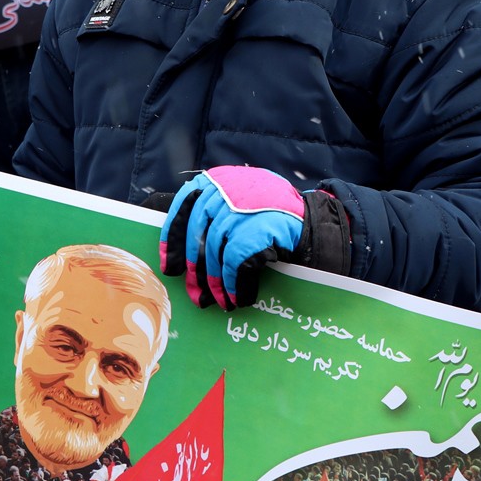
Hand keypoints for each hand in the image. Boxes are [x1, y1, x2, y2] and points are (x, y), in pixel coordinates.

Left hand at [160, 167, 304, 309]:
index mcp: (219, 179)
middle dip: (193, 267)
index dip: (173, 236)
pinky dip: (231, 284)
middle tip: (191, 290)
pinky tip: (233, 297)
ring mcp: (239, 211)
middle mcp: (226, 191)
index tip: (168, 264)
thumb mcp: (242, 196)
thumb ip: (216, 208)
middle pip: (198, 233)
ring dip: (213, 281)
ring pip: (214, 251)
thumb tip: (184, 249)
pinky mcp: (252, 233)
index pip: (184, 204)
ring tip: (215, 300)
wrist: (312, 219)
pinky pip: (233, 264)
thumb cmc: (272, 212)